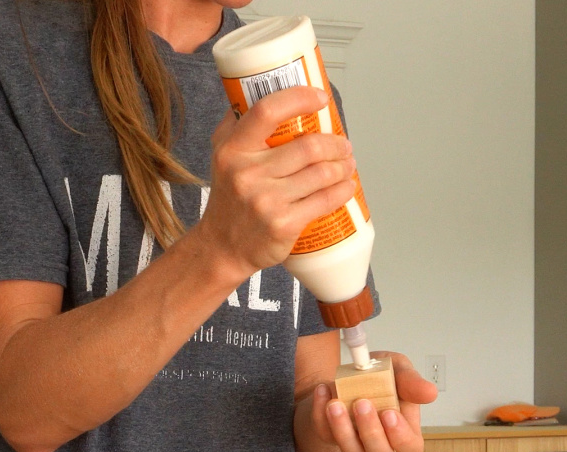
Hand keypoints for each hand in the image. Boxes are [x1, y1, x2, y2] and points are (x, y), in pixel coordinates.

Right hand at [190, 86, 356, 284]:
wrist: (221, 247)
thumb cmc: (227, 199)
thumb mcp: (220, 156)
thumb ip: (236, 124)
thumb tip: (256, 90)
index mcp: (232, 150)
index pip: (267, 111)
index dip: (299, 98)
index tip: (320, 98)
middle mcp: (247, 174)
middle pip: (307, 146)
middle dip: (335, 143)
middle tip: (343, 144)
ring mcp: (266, 201)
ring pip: (321, 174)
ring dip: (343, 166)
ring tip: (347, 164)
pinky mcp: (283, 224)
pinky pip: (324, 201)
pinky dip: (342, 191)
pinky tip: (347, 186)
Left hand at [309, 352, 438, 451]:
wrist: (347, 373)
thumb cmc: (379, 376)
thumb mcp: (397, 369)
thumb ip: (411, 381)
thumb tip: (430, 393)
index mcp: (403, 429)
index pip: (411, 449)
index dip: (401, 437)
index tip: (389, 413)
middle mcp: (380, 442)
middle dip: (371, 433)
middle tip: (362, 403)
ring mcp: (355, 443)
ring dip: (343, 431)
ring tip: (336, 403)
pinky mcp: (331, 436)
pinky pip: (325, 434)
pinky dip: (321, 413)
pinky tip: (323, 391)